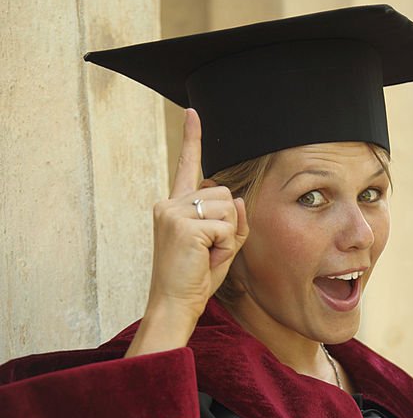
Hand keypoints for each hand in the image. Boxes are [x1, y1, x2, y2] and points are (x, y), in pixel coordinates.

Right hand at [145, 108, 248, 321]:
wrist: (173, 305)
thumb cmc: (194, 280)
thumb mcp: (219, 247)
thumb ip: (231, 222)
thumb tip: (238, 200)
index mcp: (174, 206)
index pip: (186, 166)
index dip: (192, 138)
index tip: (192, 113)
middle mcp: (169, 204)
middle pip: (225, 194)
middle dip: (228, 225)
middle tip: (209, 252)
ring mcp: (173, 212)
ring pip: (228, 209)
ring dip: (227, 237)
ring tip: (206, 256)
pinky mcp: (184, 225)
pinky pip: (226, 227)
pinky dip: (224, 248)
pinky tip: (204, 259)